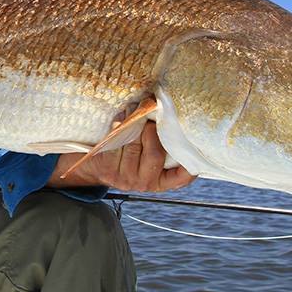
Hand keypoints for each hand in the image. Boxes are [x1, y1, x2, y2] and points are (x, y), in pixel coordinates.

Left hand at [49, 121, 195, 192]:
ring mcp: (126, 178)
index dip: (191, 166)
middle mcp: (146, 183)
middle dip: (152, 129)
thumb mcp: (148, 156)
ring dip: (134, 121)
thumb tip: (172, 116)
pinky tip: (122, 115)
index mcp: (161, 181)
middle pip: (155, 153)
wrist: (95, 167)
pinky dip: (119, 124)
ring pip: (134, 144)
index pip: (182, 177)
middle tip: (151, 113)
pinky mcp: (107, 168)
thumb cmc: (129, 154)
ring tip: (135, 108)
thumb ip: (163, 145)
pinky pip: (116, 141)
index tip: (196, 151)